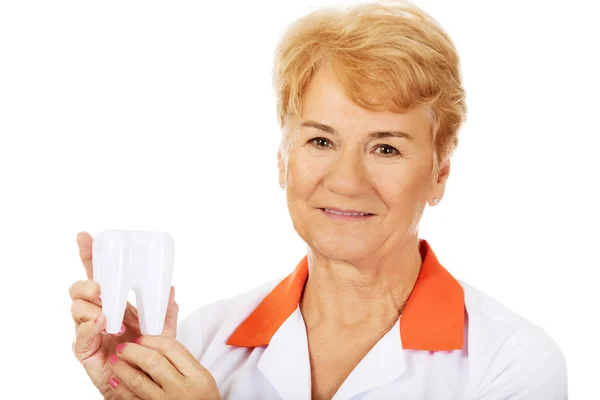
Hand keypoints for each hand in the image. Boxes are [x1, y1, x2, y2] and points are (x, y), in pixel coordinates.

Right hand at [70, 231, 177, 398]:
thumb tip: (171, 288)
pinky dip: (90, 326)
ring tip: (111, 314)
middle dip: (88, 284)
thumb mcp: (163, 330)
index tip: (85, 236)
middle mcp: (97, 313)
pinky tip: (103, 323)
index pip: (98, 274)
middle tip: (104, 290)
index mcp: (114, 302)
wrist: (143, 383)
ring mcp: (88, 330)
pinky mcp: (84, 350)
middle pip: (79, 289)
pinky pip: (79, 335)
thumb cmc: (148, 354)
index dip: (90, 254)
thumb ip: (167, 310)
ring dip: (92, 306)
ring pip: (76, 308)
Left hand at [107, 333, 220, 398]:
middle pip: (153, 361)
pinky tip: (115, 381)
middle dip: (133, 351)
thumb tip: (158, 344)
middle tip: (123, 347)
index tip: (141, 338)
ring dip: (123, 368)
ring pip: (139, 381)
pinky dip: (121, 390)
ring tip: (114, 361)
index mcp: (196, 375)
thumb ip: (184, 361)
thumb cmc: (202, 399)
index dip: (152, 340)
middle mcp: (181, 389)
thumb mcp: (202, 377)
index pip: (171, 348)